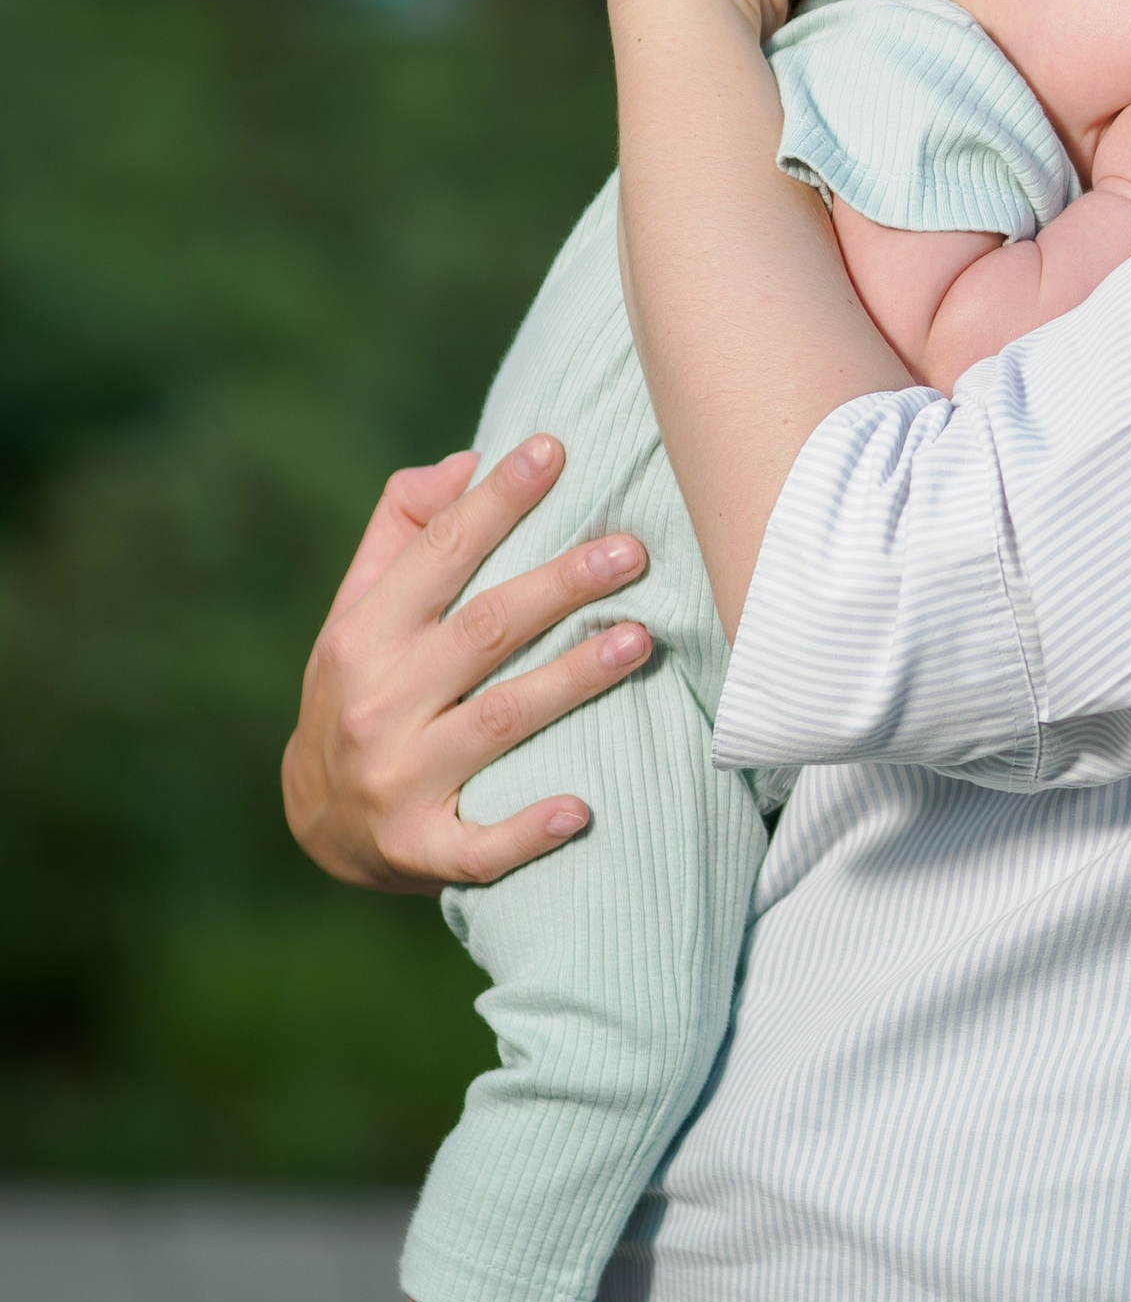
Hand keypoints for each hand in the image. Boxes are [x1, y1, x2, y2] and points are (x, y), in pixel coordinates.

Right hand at [281, 436, 654, 893]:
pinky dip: (526, 830)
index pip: (436, 556)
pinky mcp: (419, 852)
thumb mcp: (358, 611)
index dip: (494, 502)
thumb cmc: (363, 690)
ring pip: (498, 722)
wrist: (319, 825)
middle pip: (483, 632)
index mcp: (363, 635)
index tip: (553, 450)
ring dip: (572, 680)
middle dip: (560, 586)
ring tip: (640, 640)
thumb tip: (464, 462)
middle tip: (632, 549)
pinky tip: (580, 810)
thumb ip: (404, 530)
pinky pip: (479, 846)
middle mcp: (376, 702)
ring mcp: (397, 780)